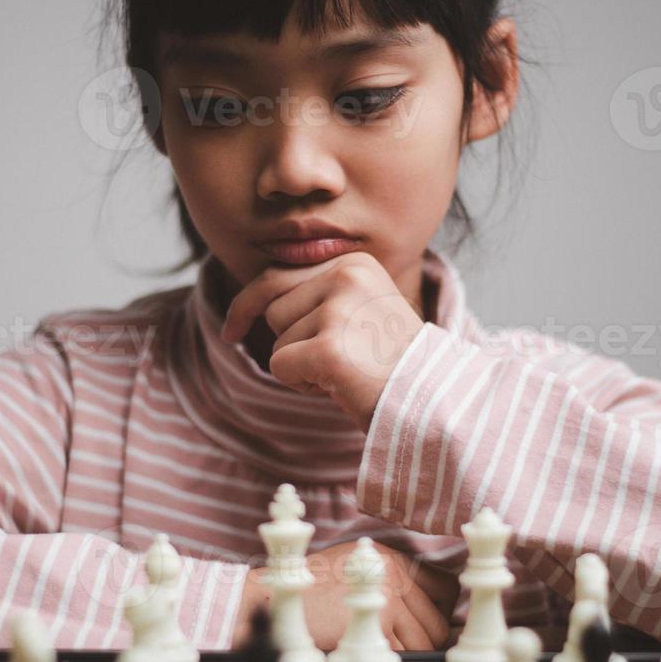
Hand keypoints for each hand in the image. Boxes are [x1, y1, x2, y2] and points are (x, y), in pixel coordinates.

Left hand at [219, 252, 425, 431]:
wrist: (431, 398)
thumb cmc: (391, 361)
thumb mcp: (360, 310)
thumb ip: (318, 295)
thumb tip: (254, 302)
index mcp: (355, 263)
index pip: (278, 276)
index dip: (248, 305)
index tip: (230, 330)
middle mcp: (347, 277)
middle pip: (274, 308)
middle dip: (289, 340)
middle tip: (332, 360)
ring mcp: (339, 311)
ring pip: (278, 340)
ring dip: (301, 364)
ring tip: (346, 369)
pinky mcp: (329, 348)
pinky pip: (280, 366)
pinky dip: (301, 383)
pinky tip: (338, 384)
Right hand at [233, 539, 458, 650]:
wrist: (278, 595)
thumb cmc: (312, 589)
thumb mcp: (354, 569)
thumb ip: (386, 584)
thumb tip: (418, 615)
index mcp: (393, 559)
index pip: (444, 588)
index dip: (442, 613)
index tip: (430, 629)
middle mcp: (396, 574)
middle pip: (437, 620)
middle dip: (428, 642)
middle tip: (410, 653)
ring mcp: (388, 597)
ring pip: (424, 641)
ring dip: (411, 656)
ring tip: (390, 659)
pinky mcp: (376, 622)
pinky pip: (401, 653)